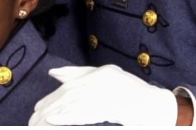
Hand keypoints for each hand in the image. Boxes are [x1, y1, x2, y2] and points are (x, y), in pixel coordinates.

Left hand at [28, 64, 178, 125]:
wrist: (162, 108)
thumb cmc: (137, 96)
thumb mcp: (110, 80)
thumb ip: (82, 74)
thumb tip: (54, 73)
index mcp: (103, 73)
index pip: (70, 85)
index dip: (52, 97)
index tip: (37, 108)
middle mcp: (104, 79)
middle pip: (69, 94)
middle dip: (49, 107)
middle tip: (33, 118)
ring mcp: (109, 93)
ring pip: (74, 104)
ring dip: (54, 114)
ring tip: (38, 123)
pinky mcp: (114, 107)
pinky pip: (86, 113)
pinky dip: (68, 117)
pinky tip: (54, 121)